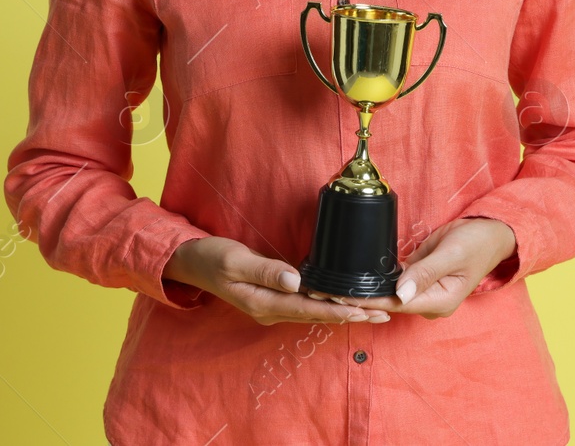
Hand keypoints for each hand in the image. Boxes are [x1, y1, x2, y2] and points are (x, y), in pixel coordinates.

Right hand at [164, 236, 390, 326]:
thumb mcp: (236, 260)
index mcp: (263, 304)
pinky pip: (307, 305)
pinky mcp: (274, 298)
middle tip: (382, 314)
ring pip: (315, 311)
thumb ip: (266, 271)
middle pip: (317, 315)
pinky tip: (344, 301)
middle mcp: (271, 310)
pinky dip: (328, 304)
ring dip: (343, 311)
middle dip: (350, 315)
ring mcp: (272, 306)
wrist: (193, 262)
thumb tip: (296, 282)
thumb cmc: (212, 258)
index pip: (308, 310)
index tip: (362, 311)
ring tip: (372, 311)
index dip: (337, 311)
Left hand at [308, 217, 515, 319]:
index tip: (339, 296)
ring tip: (328, 286)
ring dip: (360, 291)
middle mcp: (428, 301)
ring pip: (385, 294)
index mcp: (438, 302)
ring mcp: (421, 291)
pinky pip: (391, 282)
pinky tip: (351, 277)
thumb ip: (426, 272)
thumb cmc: (476, 242)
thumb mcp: (453, 254)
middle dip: (356, 299)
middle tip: (322, 291)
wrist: (491, 232)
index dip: (365, 302)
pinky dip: (372, 281)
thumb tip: (399, 293)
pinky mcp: (416, 277)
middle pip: (385, 303)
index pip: (394, 304)